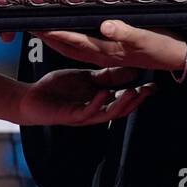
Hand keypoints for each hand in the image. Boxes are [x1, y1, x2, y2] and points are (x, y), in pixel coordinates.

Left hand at [16, 66, 154, 125]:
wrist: (31, 98)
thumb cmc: (57, 89)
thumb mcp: (85, 78)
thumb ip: (106, 76)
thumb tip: (129, 70)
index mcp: (100, 100)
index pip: (124, 98)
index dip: (140, 93)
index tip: (155, 85)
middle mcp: (95, 110)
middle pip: (121, 109)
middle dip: (137, 100)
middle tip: (150, 90)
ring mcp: (84, 115)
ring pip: (108, 113)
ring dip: (122, 103)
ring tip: (134, 92)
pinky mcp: (71, 116)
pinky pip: (87, 112)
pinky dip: (97, 103)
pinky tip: (104, 94)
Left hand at [35, 20, 186, 71]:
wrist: (181, 56)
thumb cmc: (164, 47)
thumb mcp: (146, 38)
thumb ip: (126, 32)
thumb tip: (105, 26)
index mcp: (108, 51)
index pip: (75, 41)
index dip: (55, 33)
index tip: (38, 25)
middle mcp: (105, 55)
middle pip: (69, 47)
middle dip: (50, 37)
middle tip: (33, 25)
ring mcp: (109, 56)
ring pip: (76, 49)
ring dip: (60, 40)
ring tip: (45, 30)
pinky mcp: (115, 55)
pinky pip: (87, 49)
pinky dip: (75, 41)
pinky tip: (73, 35)